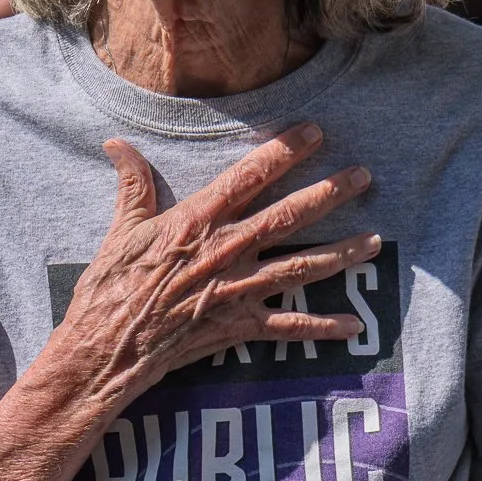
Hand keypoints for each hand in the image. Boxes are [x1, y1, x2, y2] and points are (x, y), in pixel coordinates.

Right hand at [53, 125, 377, 396]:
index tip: (315, 132)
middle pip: (286, 217)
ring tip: (375, 241)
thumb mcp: (120, 230)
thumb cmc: (109, 288)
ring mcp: (236, 291)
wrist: (106, 348)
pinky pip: (289, 329)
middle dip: (328, 195)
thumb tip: (117, 144)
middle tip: (364, 176)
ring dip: (340, 254)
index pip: (247, 178)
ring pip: (299, 267)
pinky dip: (322, 328)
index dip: (283, 152)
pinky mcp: (238, 327)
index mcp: (196, 222)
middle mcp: (225, 252)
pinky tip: (355, 326)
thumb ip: (132, 186)